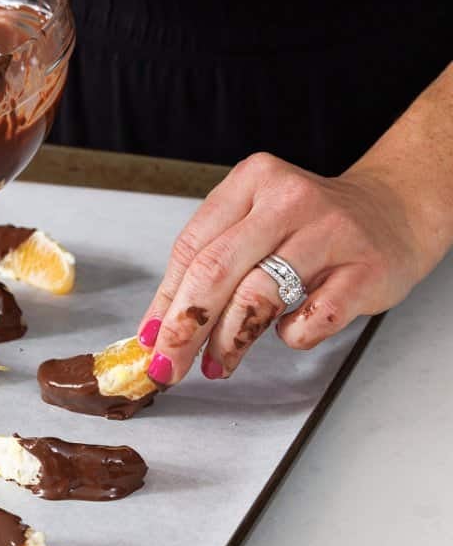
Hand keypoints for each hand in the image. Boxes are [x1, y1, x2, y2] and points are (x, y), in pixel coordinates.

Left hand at [137, 152, 433, 384]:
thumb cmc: (312, 224)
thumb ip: (209, 265)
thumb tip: (159, 327)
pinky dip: (291, 335)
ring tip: (218, 363)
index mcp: (251, 181)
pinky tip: (286, 332)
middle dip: (185, 328)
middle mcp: (287, 199)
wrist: (395, 211)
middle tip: (169, 364)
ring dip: (230, 341)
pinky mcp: (364, 269)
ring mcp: (329, 232)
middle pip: (215, 271)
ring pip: (259, 296)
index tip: (150, 340)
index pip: (191, 248)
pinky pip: (313, 317)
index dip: (165, 301)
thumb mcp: (255, 224)